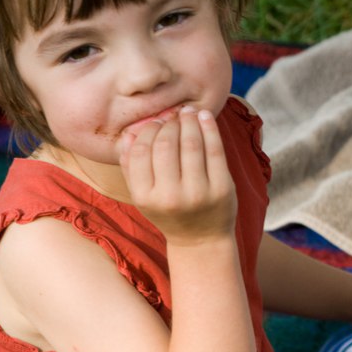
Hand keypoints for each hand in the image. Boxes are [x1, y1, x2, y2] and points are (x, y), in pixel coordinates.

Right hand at [120, 106, 237, 244]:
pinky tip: (205, 116)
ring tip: (188, 112)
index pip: (141, 152)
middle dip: (169, 124)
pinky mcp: (222, 188)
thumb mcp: (143, 195)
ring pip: (191, 144)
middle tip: (173, 115)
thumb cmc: (168, 212)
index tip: (155, 122)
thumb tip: (130, 132)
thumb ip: (131, 166)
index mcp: (145, 198)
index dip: (147, 131)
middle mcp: (170, 196)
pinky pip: (215, 150)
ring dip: (189, 122)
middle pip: (166, 145)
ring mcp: (198, 193)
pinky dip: (210, 128)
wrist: (201, 240)